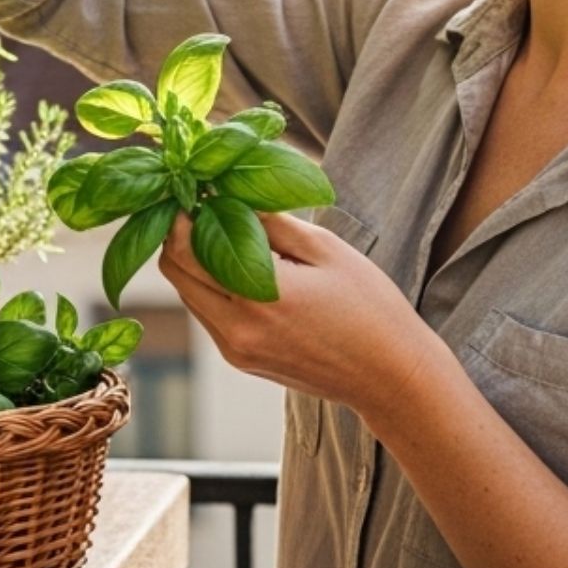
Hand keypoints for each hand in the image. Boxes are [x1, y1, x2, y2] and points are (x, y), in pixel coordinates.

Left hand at [156, 209, 444, 416]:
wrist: (390, 376)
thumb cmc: (370, 307)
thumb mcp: (326, 249)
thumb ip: (271, 220)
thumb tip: (228, 193)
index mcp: (260, 295)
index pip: (185, 250)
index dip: (181, 215)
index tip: (194, 190)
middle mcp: (238, 328)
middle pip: (176, 273)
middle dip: (180, 236)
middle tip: (204, 206)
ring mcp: (236, 349)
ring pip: (189, 294)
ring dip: (195, 262)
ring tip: (224, 232)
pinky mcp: (242, 360)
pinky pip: (208, 315)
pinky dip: (211, 286)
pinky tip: (240, 266)